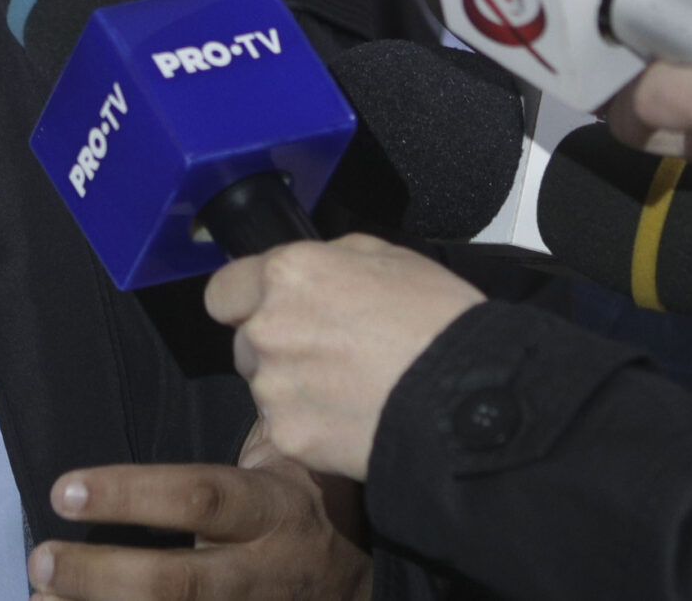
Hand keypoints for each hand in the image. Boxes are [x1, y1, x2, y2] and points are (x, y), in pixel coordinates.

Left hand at [28, 431, 368, 599]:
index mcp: (274, 508)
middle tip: (40, 558)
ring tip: (40, 597)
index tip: (63, 490)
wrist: (373, 574)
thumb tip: (223, 336)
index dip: (130, 496)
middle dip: (101, 576)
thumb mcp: (291, 452)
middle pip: (178, 584)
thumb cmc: (314, 494)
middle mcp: (264, 571)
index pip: (200, 498)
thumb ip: (253, 421)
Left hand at [204, 237, 483, 481]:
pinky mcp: (289, 435)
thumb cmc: (439, 318)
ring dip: (293, 389)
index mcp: (288, 274)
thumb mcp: (389, 257)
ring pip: (265, 387)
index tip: (269, 312)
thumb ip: (331, 259)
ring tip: (350, 392)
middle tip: (327, 357)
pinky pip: (288, 428)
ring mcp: (274, 386)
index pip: (223, 292)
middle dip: (275, 348)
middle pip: (245, 342)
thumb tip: (313, 271)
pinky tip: (353, 421)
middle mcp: (268, 326)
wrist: (468, 396)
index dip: (245, 302)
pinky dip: (312, 428)